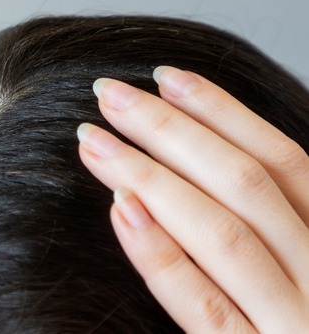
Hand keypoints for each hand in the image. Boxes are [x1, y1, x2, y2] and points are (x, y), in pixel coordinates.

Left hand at [78, 66, 308, 331]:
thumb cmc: (299, 325)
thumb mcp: (303, 277)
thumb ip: (272, 236)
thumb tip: (205, 169)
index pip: (286, 164)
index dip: (225, 113)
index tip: (168, 76)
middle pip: (248, 185)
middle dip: (175, 130)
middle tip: (111, 94)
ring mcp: (294, 327)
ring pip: (225, 233)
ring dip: (152, 175)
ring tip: (95, 140)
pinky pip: (204, 306)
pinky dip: (161, 253)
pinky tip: (120, 210)